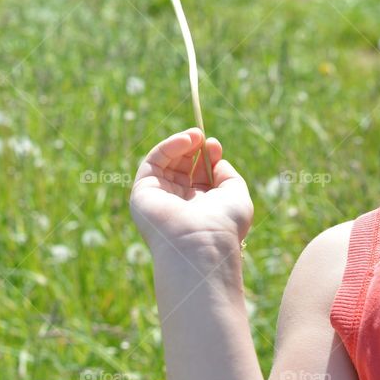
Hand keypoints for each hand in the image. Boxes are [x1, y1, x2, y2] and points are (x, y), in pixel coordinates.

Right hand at [129, 127, 252, 255]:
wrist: (201, 244)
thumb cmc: (223, 223)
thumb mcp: (236, 194)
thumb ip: (227, 175)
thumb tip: (216, 160)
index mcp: (200, 207)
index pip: (199, 175)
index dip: (206, 157)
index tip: (214, 145)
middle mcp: (178, 203)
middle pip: (181, 167)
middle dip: (192, 148)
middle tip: (201, 136)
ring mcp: (159, 198)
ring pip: (165, 162)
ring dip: (180, 144)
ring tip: (195, 135)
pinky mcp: (143, 192)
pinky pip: (153, 162)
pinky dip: (168, 147)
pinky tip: (185, 141)